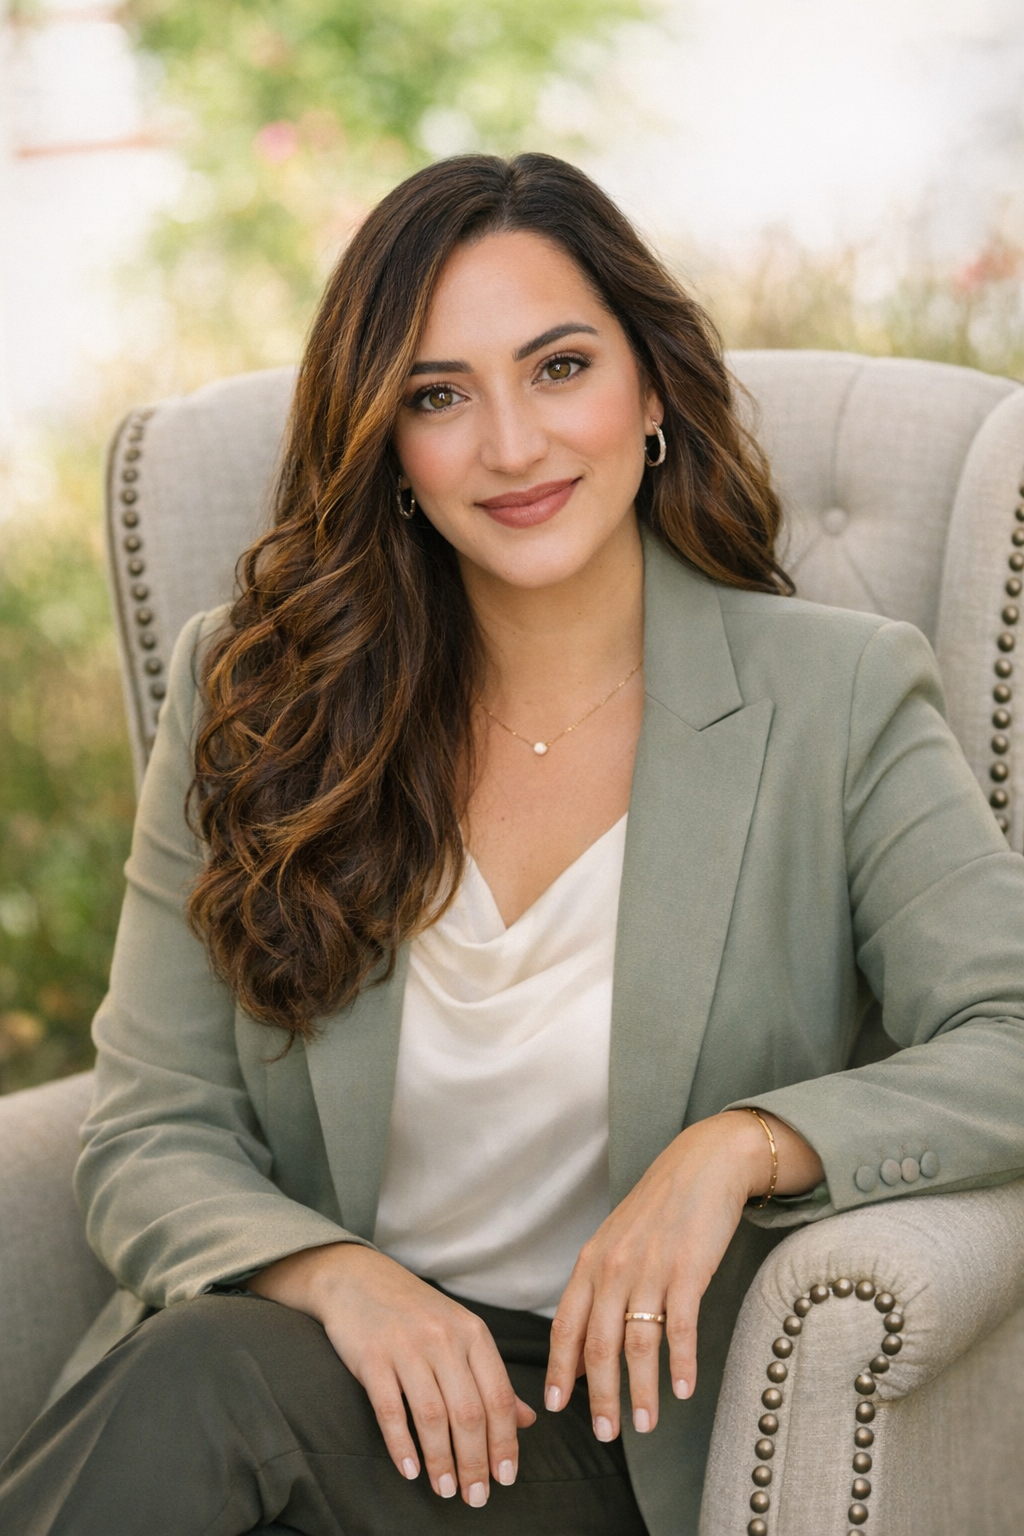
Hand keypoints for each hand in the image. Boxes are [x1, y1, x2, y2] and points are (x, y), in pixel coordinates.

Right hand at [249, 1243, 535, 1506]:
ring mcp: (407, 1346)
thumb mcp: (460, 1333)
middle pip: (468, 1411)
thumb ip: (492, 1376)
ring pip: (433, 1415)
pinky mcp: (372, 1356)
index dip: (505, 1441)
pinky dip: (402, 1444)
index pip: (498, 1396)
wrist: (356, 1278)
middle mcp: (444, 1338)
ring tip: (447, 1490)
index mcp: (473, 1332)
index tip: (506, 1477)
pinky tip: (410, 1470)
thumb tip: (526, 1421)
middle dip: (476, 1461)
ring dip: (442, 1459)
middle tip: (477, 1498)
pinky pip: (390, 1409)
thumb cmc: (414, 1312)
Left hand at [544, 1110, 822, 1439]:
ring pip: (637, 1344)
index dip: (559, 1369)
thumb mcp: (616, 1243)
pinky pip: (680, 1327)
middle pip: (598, 1345)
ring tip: (643, 1425)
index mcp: (591, 1262)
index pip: (565, 1325)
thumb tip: (585, 1350)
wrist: (703, 1164)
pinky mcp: (688, 1269)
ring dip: (640, 1390)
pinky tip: (683, 1390)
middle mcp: (614, 1267)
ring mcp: (650, 1268)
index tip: (554, 1406)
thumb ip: (599, 1290)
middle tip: (605, 1434)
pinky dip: (681, 1363)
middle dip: (600, 1397)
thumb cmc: (659, 1209)